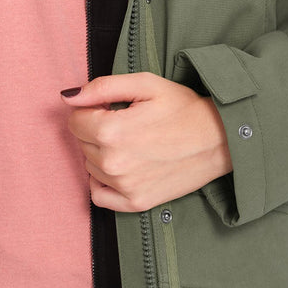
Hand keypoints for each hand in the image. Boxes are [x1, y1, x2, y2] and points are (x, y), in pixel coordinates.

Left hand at [61, 72, 231, 212]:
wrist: (219, 139)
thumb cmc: (183, 107)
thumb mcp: (144, 84)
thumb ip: (102, 87)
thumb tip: (68, 97)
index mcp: (111, 131)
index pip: (74, 120)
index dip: (91, 109)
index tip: (112, 106)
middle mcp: (113, 163)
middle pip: (81, 142)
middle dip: (95, 128)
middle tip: (126, 122)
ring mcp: (124, 186)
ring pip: (89, 165)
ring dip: (101, 152)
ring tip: (131, 141)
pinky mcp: (135, 203)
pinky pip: (98, 195)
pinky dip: (102, 180)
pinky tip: (120, 166)